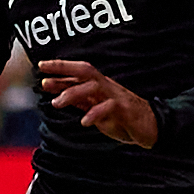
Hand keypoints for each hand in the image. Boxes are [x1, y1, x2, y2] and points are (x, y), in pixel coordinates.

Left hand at [37, 60, 158, 147]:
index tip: (41, 66)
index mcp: (100, 86)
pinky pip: (109, 107)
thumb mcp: (97, 109)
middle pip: (85, 71)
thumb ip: (81, 102)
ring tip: (57, 103)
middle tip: (44, 77)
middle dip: (64, 70)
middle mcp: (107, 87)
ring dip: (73, 93)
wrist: (152, 128)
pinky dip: (95, 113)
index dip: (60, 68)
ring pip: (94, 87)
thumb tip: (58, 96)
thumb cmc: (124, 118)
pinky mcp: (126, 109)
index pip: (79, 72)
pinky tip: (84, 121)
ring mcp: (117, 96)